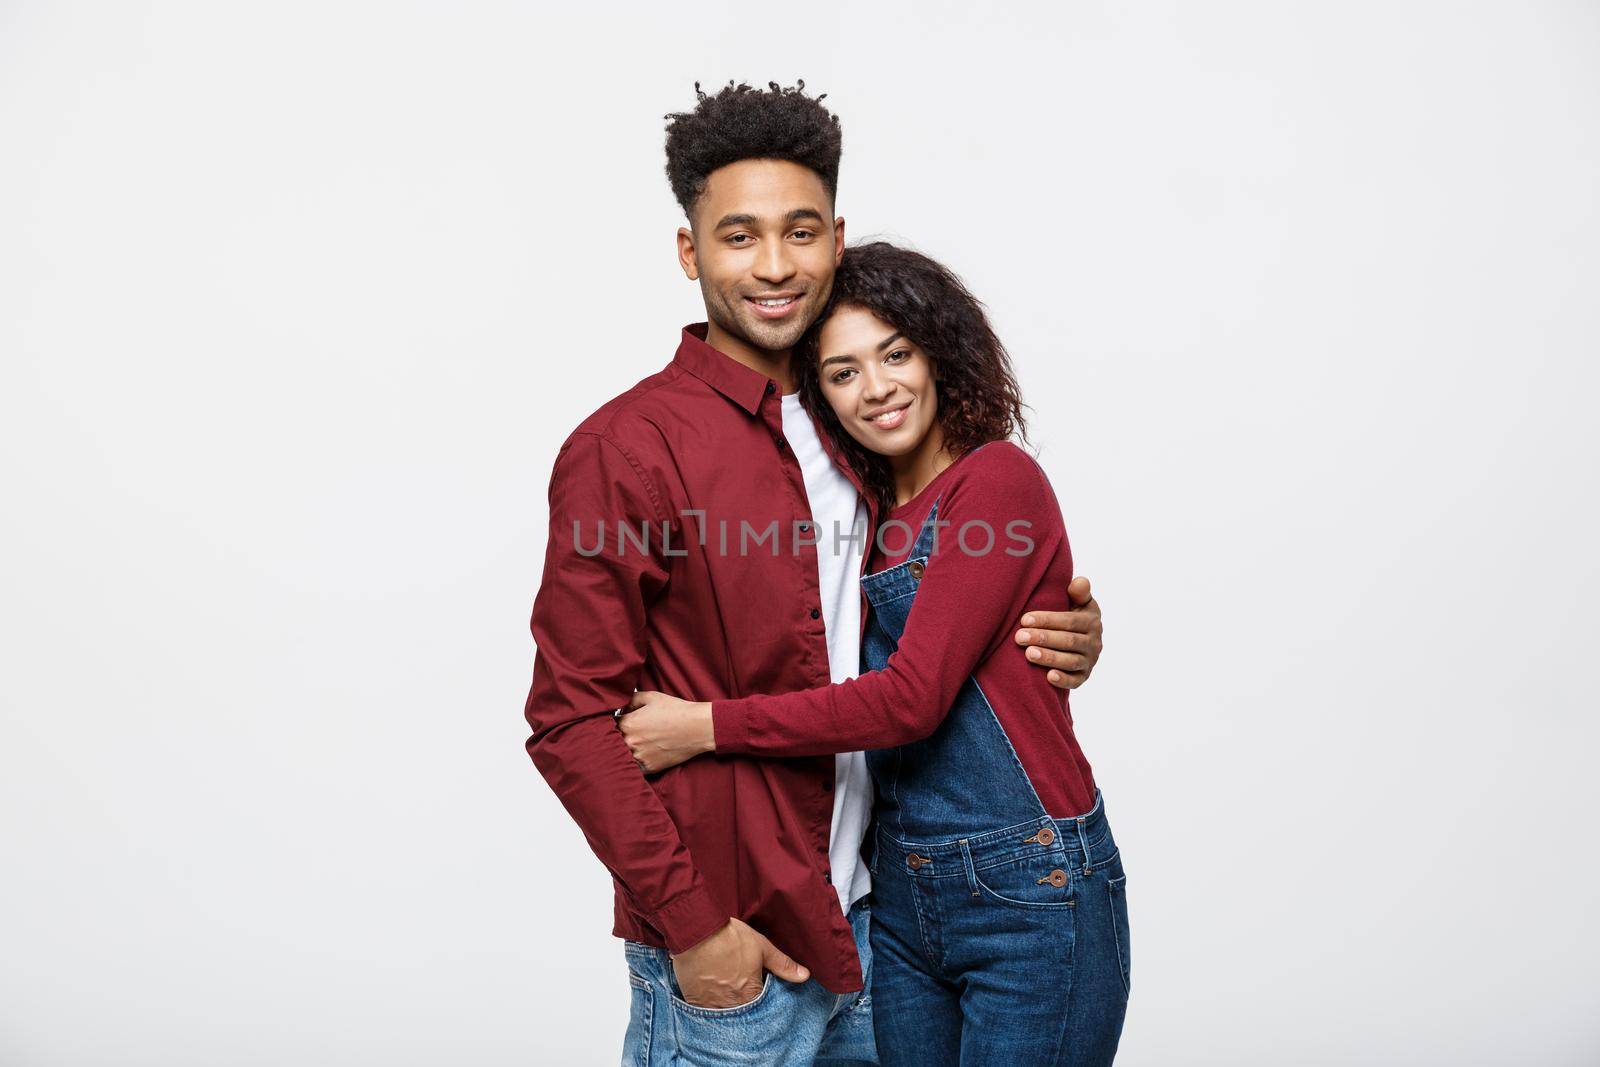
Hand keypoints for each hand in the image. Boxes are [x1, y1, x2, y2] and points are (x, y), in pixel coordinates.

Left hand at [617, 691, 715, 773]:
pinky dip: (636, 763)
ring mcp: (640, 756)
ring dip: (626, 752)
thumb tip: (621, 706)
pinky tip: (641, 756)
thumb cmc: (676, 710)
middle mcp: (630, 741)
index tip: (621, 723)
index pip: (610, 725)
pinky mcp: (650, 767)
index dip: (615, 723)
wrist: (697, 727)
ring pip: (623, 756)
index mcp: (628, 723)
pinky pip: (635, 768)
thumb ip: (631, 699)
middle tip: (630, 735)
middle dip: (620, 738)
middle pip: (615, 742)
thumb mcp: (651, 697)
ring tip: (636, 746)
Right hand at [672, 917, 810, 1007]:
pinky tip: (712, 994)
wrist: (695, 931)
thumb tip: (805, 976)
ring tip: (727, 994)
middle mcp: (731, 1005)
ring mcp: (711, 1005)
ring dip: (728, 1007)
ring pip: (724, 1014)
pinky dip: (710, 1005)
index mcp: (750, 994)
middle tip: (742, 992)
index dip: (763, 1001)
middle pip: (743, 1013)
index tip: (760, 992)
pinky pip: (705, 1011)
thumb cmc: (729, 937)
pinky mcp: (693, 1001)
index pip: (763, 1008)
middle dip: (746, 1007)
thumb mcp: (761, 947)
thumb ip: (783, 964)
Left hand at [1015, 575, 1102, 689]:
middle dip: (1042, 638)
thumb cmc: (1071, 616)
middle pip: (1067, 641)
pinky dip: (1064, 680)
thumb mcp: (1079, 602)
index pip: (1069, 621)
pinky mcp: (1084, 676)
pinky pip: (1076, 681)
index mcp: (1091, 621)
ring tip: (1029, 654)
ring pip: (1070, 661)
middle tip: (1019, 637)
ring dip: (1049, 658)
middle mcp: (1094, 642)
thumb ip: (1079, 592)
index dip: (1047, 620)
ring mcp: (1089, 660)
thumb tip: (1080, 581)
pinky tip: (1048, 677)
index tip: (1024, 619)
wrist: (1079, 640)